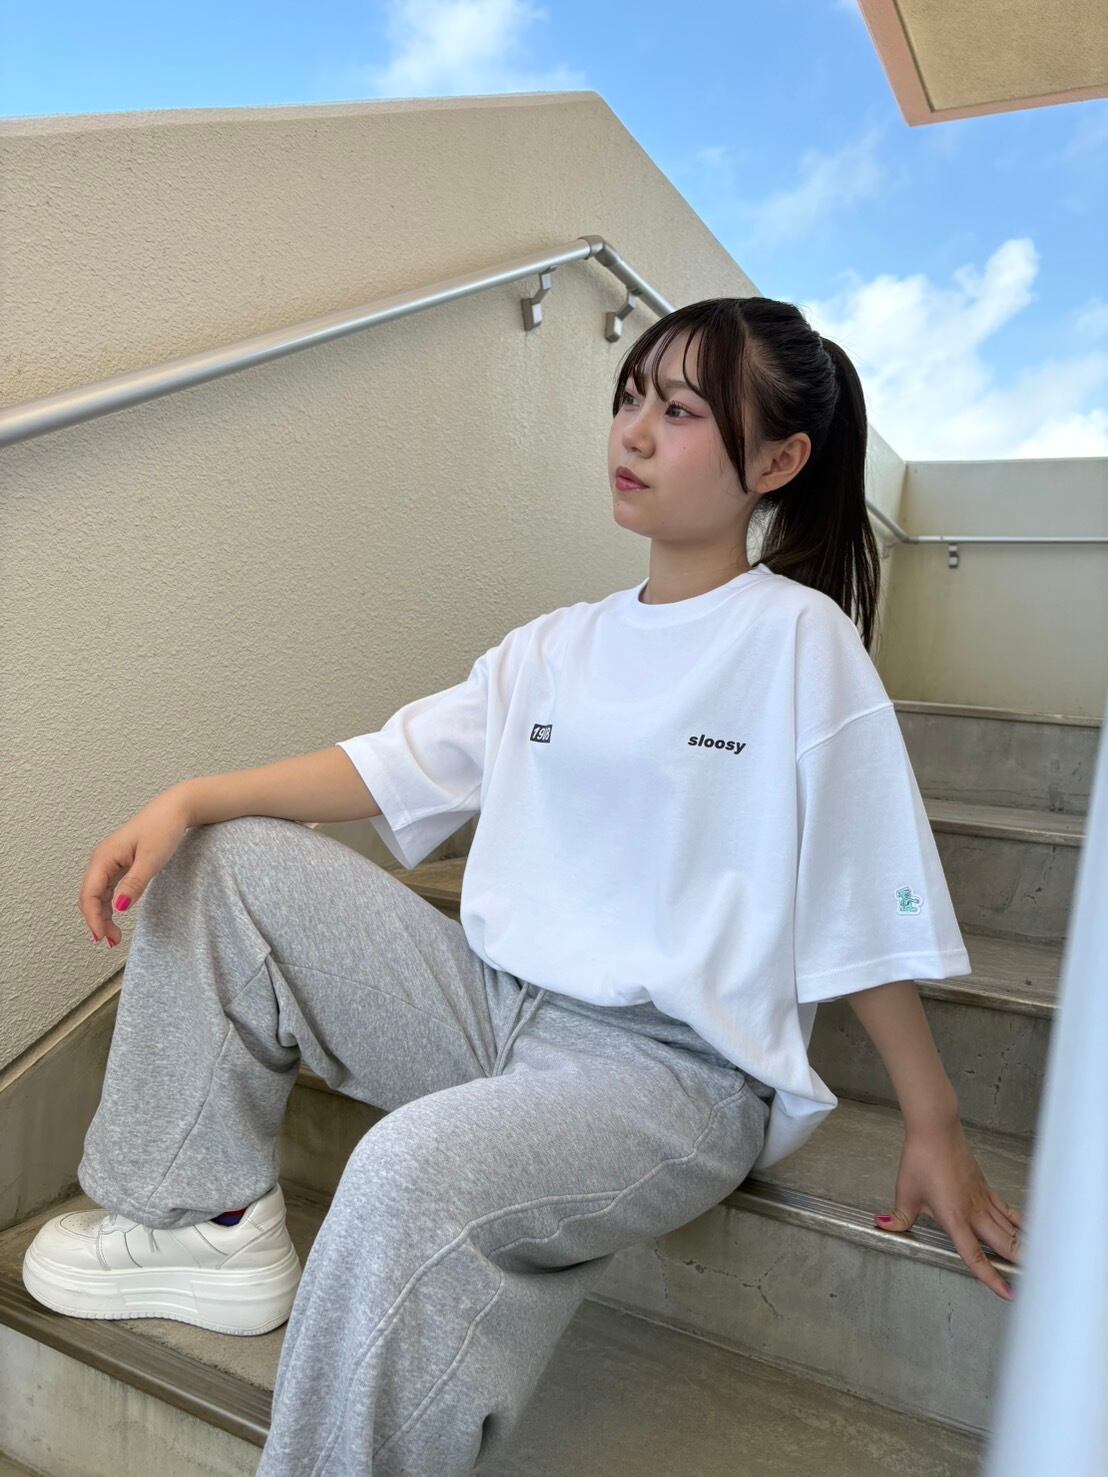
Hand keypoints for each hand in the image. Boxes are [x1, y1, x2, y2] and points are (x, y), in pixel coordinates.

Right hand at [78, 787, 193, 946]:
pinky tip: (115, 916)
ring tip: (113, 937)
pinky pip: (107, 888)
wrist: (175, 809)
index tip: (101, 937)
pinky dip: (109, 904)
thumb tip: (119, 908)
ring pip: (97, 894)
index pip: (90, 894)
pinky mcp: (118, 862)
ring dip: (101, 915)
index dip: (93, 918)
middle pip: (89, 896)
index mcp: (104, 857)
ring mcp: (109, 860)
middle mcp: (101, 859)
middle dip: (96, 920)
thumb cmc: (163, 829)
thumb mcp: (151, 859)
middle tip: (109, 941)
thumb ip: (134, 884)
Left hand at [873, 1117, 1023, 1301]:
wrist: (936, 1130)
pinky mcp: (985, 1188)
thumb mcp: (905, 1192)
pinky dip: (1019, 1222)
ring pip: (1010, 1228)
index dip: (990, 1277)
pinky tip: (1027, 1229)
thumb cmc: (922, 1159)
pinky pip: (1007, 1210)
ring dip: (1024, 1245)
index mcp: (954, 1218)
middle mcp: (974, 1212)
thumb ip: (899, 1217)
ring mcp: (983, 1199)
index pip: (974, 1255)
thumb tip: (885, 1227)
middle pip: (1003, 1243)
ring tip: (1038, 1262)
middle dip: (1019, 1263)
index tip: (1006, 1293)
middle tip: (1034, 1282)